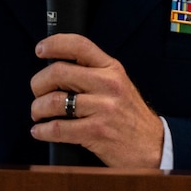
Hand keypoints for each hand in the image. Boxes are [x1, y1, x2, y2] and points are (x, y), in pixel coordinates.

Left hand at [30, 34, 163, 167]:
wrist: (152, 146)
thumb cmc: (129, 116)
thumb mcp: (118, 85)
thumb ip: (92, 73)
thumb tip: (55, 70)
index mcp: (112, 69)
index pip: (79, 45)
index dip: (55, 44)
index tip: (40, 50)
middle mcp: (108, 84)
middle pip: (58, 72)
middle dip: (38, 84)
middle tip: (37, 93)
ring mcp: (103, 108)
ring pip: (54, 101)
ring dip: (38, 109)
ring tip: (39, 114)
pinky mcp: (96, 132)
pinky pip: (57, 128)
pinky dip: (42, 131)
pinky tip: (41, 131)